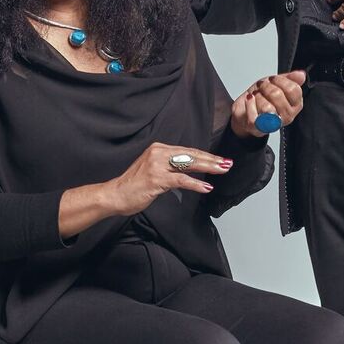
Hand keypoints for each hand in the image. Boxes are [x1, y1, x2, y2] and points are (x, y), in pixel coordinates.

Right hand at [108, 142, 232, 215]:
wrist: (115, 195)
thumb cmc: (134, 186)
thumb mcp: (153, 170)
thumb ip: (169, 168)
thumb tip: (187, 172)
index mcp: (158, 149)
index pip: (187, 151)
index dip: (205, 156)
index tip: (219, 160)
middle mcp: (158, 153)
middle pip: (191, 155)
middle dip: (211, 160)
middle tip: (227, 163)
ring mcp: (157, 165)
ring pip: (189, 164)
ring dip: (208, 168)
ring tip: (222, 170)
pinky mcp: (157, 178)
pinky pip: (181, 180)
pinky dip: (195, 184)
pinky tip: (206, 188)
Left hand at [230, 71, 305, 138]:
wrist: (245, 111)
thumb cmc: (261, 98)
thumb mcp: (275, 83)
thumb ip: (289, 78)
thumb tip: (301, 75)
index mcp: (295, 105)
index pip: (294, 90)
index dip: (280, 80)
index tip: (273, 79)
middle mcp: (288, 116)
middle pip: (278, 95)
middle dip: (266, 87)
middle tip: (262, 87)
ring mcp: (274, 124)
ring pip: (266, 107)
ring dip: (257, 96)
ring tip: (256, 96)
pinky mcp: (259, 128)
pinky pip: (254, 115)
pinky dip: (249, 104)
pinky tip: (250, 102)